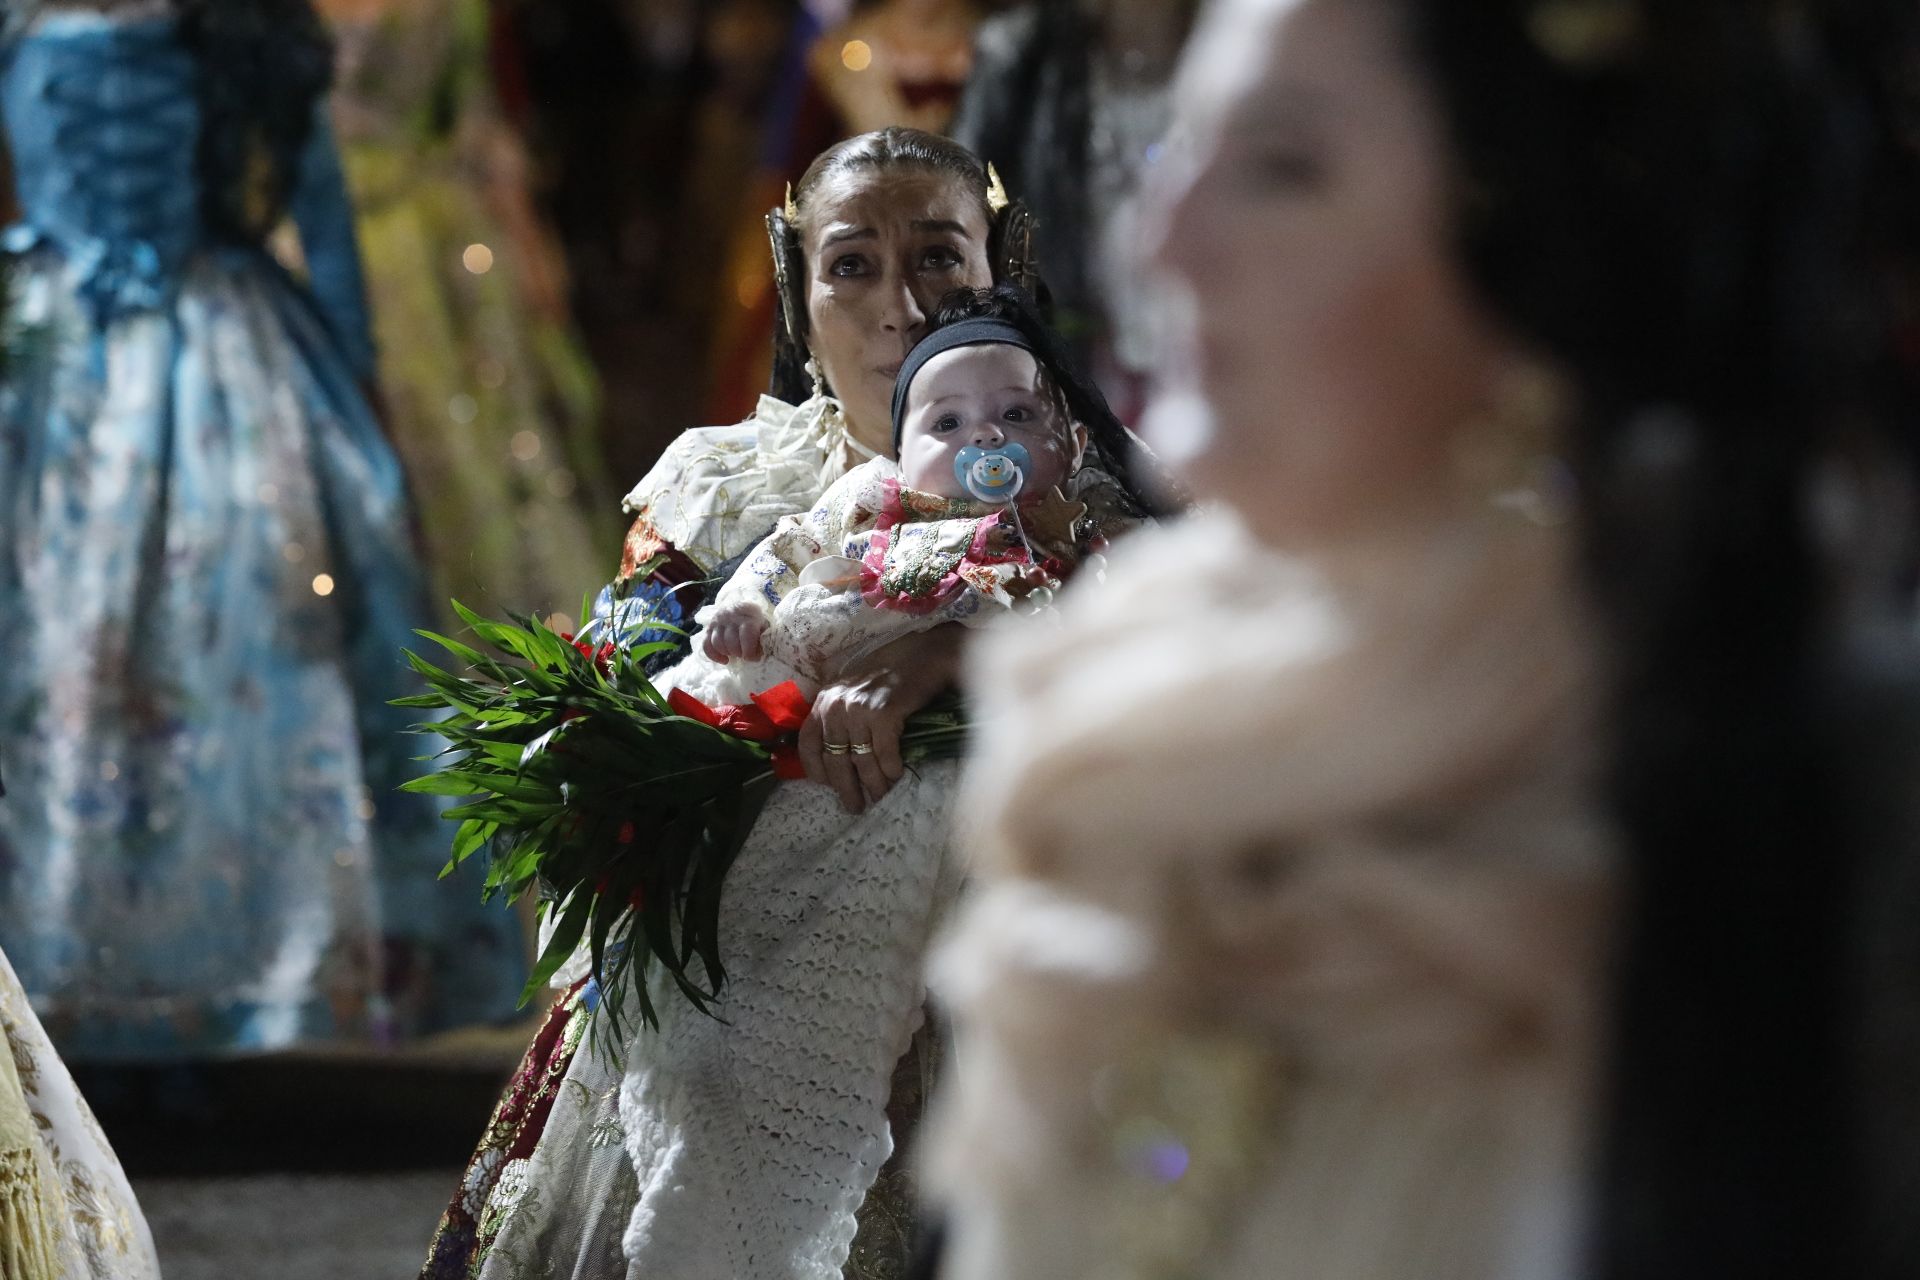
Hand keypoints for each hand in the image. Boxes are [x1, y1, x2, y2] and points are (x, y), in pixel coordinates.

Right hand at [702, 603, 769, 661]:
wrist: (741, 610)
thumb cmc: (756, 622)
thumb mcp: (765, 626)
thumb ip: (764, 638)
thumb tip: (760, 654)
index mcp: (748, 613)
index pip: (747, 633)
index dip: (750, 650)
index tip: (755, 658)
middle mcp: (730, 615)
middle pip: (731, 641)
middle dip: (739, 653)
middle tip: (745, 655)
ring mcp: (717, 621)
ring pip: (718, 644)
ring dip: (728, 653)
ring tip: (736, 655)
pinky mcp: (708, 629)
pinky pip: (706, 645)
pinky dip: (714, 656)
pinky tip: (725, 660)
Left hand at [799, 625, 964, 813]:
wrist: (922, 654)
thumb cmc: (889, 675)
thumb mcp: (852, 692)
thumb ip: (839, 717)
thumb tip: (839, 757)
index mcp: (824, 700)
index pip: (808, 743)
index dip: (817, 770)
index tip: (829, 787)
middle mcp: (836, 705)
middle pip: (835, 759)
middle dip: (846, 788)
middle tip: (855, 806)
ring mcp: (860, 709)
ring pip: (861, 760)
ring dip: (872, 784)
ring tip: (879, 796)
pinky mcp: (884, 712)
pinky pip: (884, 753)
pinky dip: (891, 769)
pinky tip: (896, 776)